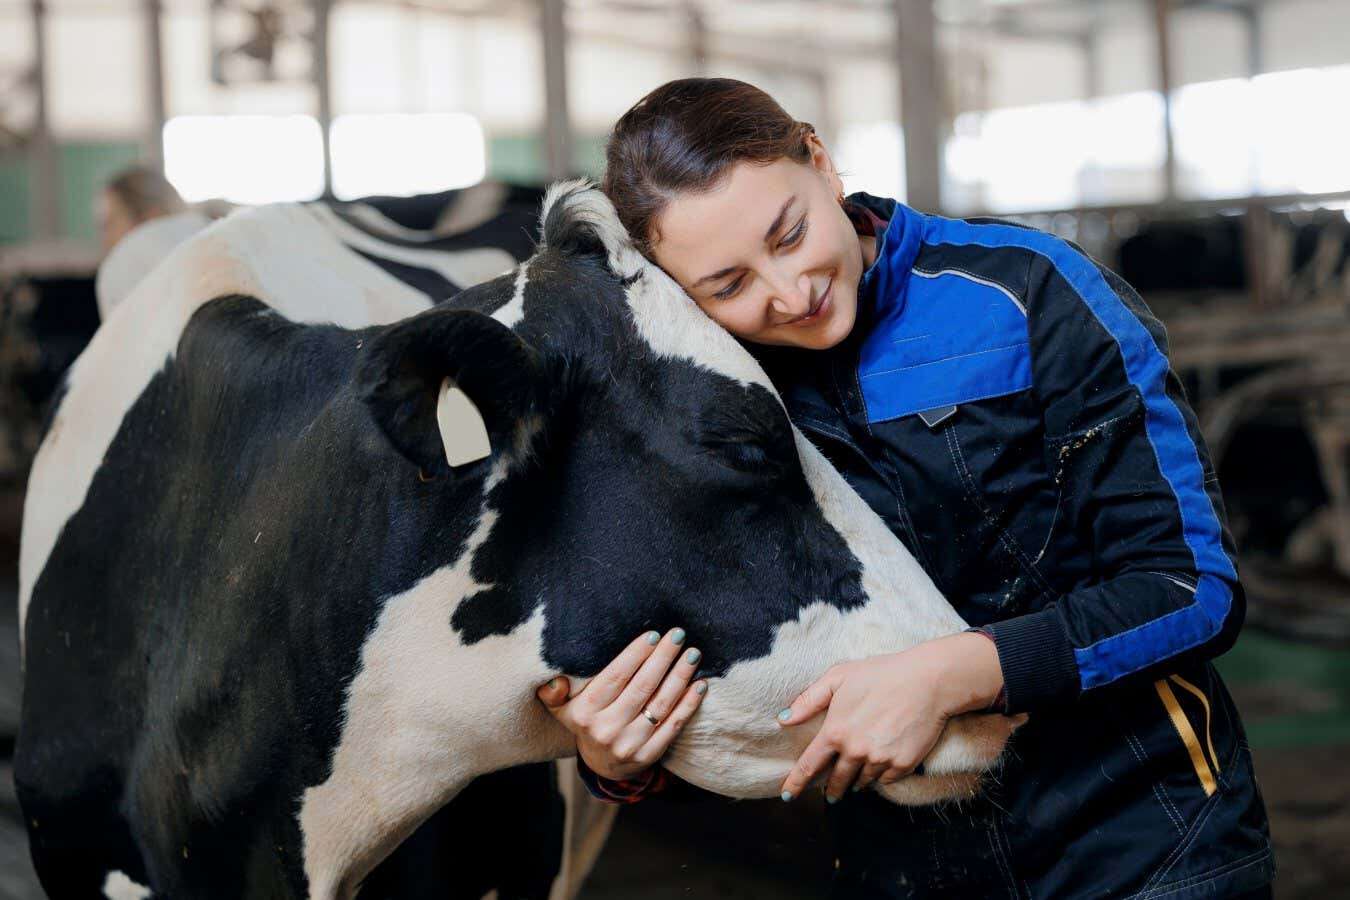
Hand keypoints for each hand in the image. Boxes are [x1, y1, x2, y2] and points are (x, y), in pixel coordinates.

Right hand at [537, 629, 707, 780]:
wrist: (602, 766)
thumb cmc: (586, 722)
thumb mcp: (563, 708)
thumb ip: (554, 693)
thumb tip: (554, 680)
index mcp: (584, 713)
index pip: (615, 677)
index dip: (636, 655)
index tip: (654, 635)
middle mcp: (606, 730)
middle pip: (641, 687)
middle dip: (662, 658)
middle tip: (678, 635)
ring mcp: (629, 745)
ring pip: (660, 705)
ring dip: (680, 677)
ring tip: (692, 654)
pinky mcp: (649, 756)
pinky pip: (672, 726)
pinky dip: (688, 704)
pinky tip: (700, 684)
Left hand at [776, 632, 1002, 801]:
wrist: (927, 680)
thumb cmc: (881, 673)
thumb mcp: (839, 677)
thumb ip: (809, 700)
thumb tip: (784, 719)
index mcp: (835, 732)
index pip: (808, 767)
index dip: (795, 784)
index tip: (786, 796)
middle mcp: (855, 752)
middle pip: (837, 780)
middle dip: (832, 788)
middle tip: (831, 793)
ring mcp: (879, 761)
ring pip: (862, 782)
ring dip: (856, 781)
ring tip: (856, 780)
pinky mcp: (903, 765)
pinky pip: (885, 779)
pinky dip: (881, 775)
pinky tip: (882, 764)